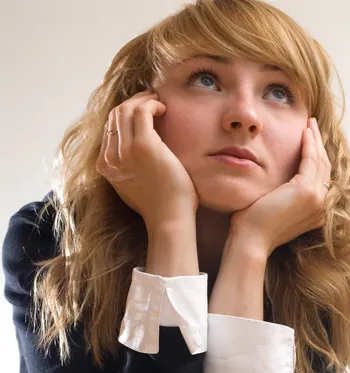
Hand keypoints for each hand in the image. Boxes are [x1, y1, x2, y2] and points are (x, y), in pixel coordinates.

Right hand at [95, 90, 199, 231]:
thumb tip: (132, 154)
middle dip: (132, 102)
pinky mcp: (143, 145)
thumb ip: (127, 169)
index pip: (109, 129)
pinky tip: (164, 109)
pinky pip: (142, 111)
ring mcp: (125, 151)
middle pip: (114, 116)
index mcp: (105, 167)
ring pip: (125, 109)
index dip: (124, 114)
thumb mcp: (133, 186)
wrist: (169, 219)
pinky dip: (152, 104)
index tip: (142, 110)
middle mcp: (110, 158)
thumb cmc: (160, 206)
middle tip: (151, 101)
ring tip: (158, 103)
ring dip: (143, 100)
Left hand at [229, 117, 331, 255]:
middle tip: (312, 126)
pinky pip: (311, 160)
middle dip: (319, 145)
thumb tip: (274, 184)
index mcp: (315, 212)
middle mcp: (321, 206)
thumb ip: (280, 196)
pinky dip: (309, 144)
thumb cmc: (254, 227)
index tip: (310, 140)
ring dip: (315, 140)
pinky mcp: (306, 191)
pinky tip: (304, 132)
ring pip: (320, 162)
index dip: (316, 157)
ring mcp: (316, 199)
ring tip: (309, 124)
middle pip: (324, 168)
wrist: (250, 240)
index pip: (320, 178)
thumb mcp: (272, 207)